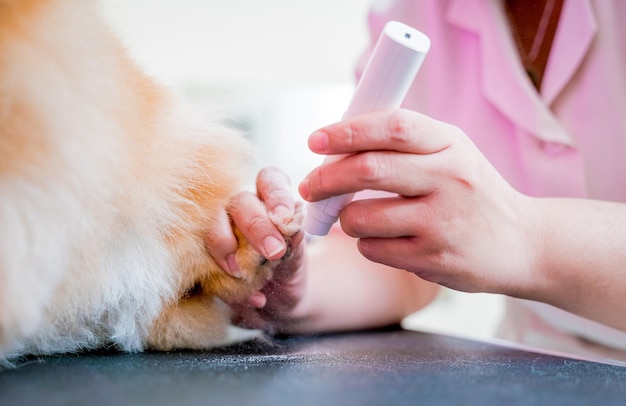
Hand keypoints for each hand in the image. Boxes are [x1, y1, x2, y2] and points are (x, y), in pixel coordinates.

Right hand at [205, 167, 307, 331]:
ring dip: (226, 247)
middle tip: (274, 252)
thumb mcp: (297, 259)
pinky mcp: (202, 257)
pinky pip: (201, 261)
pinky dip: (222, 282)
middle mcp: (240, 209)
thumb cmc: (288, 271)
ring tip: (244, 273)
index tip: (284, 218)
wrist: (275, 302)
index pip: (270, 180)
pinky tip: (253, 298)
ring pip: (212, 224)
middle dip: (256, 226)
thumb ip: (294, 243)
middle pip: (240, 201)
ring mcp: (217, 230)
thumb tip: (291, 228)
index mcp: (268, 200)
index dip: (277, 195)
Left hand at [299, 109, 537, 297]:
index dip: (347, 131)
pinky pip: (373, 250)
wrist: (522, 243)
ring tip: (356, 216)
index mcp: (451, 145)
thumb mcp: (452, 154)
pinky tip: (385, 239)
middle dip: (326, 178)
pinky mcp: (434, 259)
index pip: (393, 127)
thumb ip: (405, 145)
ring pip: (361, 217)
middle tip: (309, 186)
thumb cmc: (472, 193)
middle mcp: (450, 180)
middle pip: (368, 170)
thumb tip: (338, 143)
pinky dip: (366, 243)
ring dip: (345, 218)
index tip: (315, 140)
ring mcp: (442, 223)